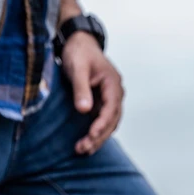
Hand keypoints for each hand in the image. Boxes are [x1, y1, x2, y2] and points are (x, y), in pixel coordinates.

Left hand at [61, 33, 124, 155]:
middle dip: (99, 136)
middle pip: (112, 120)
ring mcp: (110, 99)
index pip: (111, 108)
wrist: (78, 44)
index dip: (102, 124)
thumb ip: (81, 89)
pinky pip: (102, 121)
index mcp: (113, 83)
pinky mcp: (101, 103)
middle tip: (83, 148)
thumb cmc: (79, 53)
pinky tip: (87, 143)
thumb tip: (84, 110)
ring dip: (98, 138)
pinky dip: (96, 133)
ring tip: (83, 150)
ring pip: (109, 124)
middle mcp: (115, 93)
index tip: (91, 135)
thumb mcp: (78, 68)